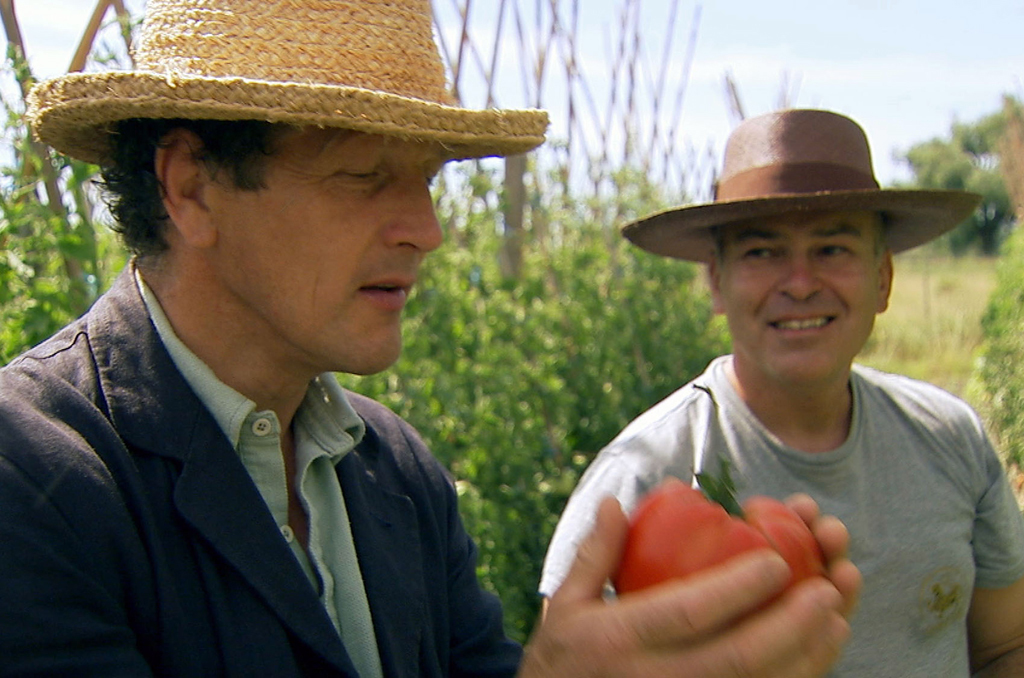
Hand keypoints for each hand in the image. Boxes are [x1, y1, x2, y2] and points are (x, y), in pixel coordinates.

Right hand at [520, 496, 858, 677]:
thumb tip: (614, 503)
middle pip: (737, 657)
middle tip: (827, 589)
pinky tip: (817, 656)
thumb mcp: (567, 606)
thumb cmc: (564, 659)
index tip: (775, 561)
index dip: (737, 589)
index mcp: (622, 638)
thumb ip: (594, 555)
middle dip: (790, 624)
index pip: (689, 613)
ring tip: (836, 617)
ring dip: (806, 656)